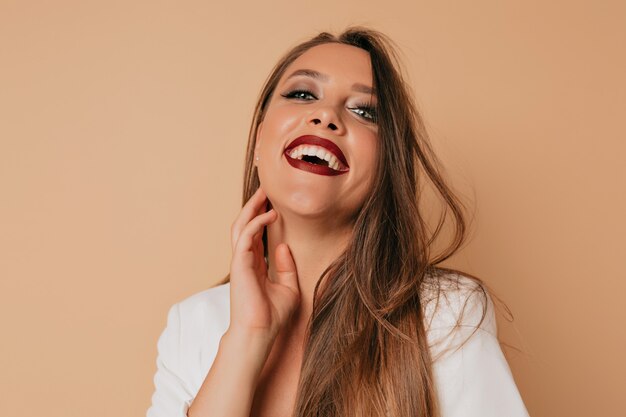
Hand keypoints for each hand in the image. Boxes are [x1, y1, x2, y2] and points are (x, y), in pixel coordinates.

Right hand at [228, 187, 299, 341]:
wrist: (260, 333)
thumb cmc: (272, 316)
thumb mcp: (288, 288)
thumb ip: (286, 268)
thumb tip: (284, 246)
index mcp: (253, 266)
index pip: (255, 236)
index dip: (262, 218)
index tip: (273, 204)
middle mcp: (245, 261)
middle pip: (245, 226)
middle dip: (254, 207)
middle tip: (266, 190)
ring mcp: (240, 261)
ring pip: (241, 226)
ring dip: (252, 208)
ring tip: (264, 193)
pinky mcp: (239, 263)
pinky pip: (246, 236)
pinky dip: (257, 222)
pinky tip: (271, 215)